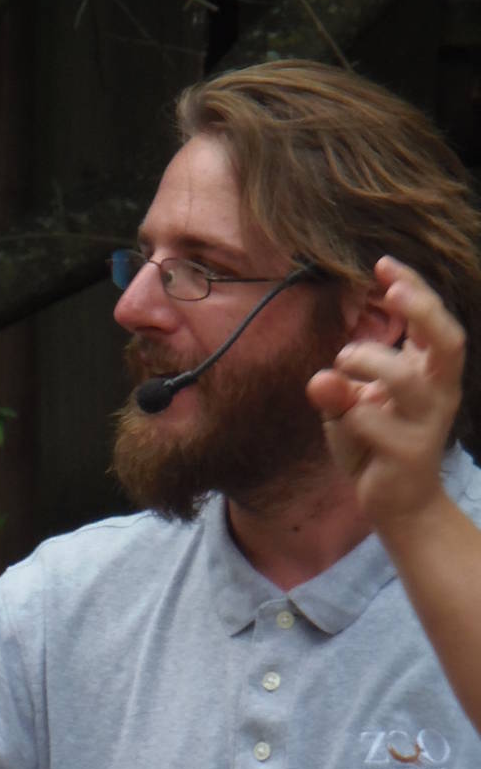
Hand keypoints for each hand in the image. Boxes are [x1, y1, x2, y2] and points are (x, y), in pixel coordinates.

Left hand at [306, 257, 463, 529]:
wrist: (396, 503)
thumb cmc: (376, 442)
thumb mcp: (349, 407)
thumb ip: (337, 386)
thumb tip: (320, 378)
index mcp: (429, 370)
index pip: (432, 321)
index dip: (413, 288)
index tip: (383, 264)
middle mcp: (438, 390)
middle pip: (447, 340)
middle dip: (422, 310)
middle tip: (392, 291)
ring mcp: (428, 422)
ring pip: (406, 379)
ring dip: (368, 363)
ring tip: (344, 363)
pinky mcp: (409, 452)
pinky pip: (374, 422)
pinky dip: (349, 414)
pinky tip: (344, 419)